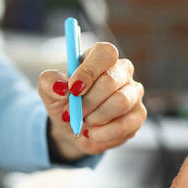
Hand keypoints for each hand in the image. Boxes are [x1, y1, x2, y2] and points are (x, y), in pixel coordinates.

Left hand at [38, 42, 146, 160]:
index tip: (73, 90)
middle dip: (88, 101)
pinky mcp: (138, 116)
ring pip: (121, 102)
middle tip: (72, 113)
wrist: (72, 127)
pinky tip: (91, 134)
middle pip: (111, 80)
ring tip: (82, 123)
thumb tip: (61, 86)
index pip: (105, 53)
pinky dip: (103, 133)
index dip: (89, 71)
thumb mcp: (49, 90)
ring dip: (96, 117)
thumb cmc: (64, 101)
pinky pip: (125, 125)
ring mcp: (133, 93)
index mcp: (100, 57)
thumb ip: (50, 82)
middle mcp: (122, 71)